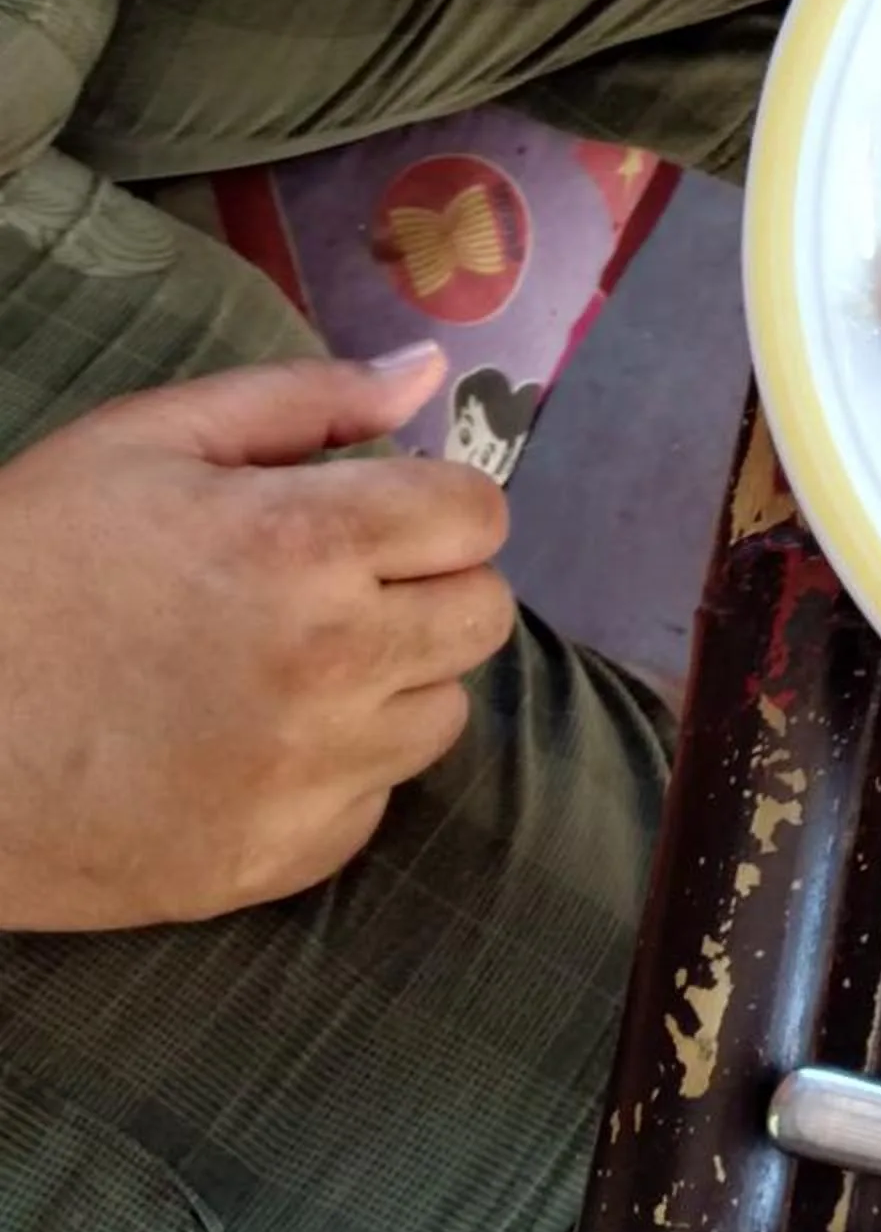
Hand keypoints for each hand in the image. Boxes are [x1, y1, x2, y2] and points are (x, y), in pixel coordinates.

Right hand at [0, 347, 516, 931]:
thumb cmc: (17, 566)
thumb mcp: (141, 444)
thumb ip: (302, 401)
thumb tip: (427, 372)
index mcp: (301, 543)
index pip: (477, 516)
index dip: (433, 505)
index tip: (380, 514)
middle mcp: (329, 661)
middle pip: (482, 614)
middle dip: (424, 587)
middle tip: (331, 586)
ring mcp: (308, 773)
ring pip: (442, 711)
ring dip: (390, 681)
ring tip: (279, 664)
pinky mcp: (279, 858)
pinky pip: (376, 799)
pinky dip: (337, 770)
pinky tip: (246, 740)